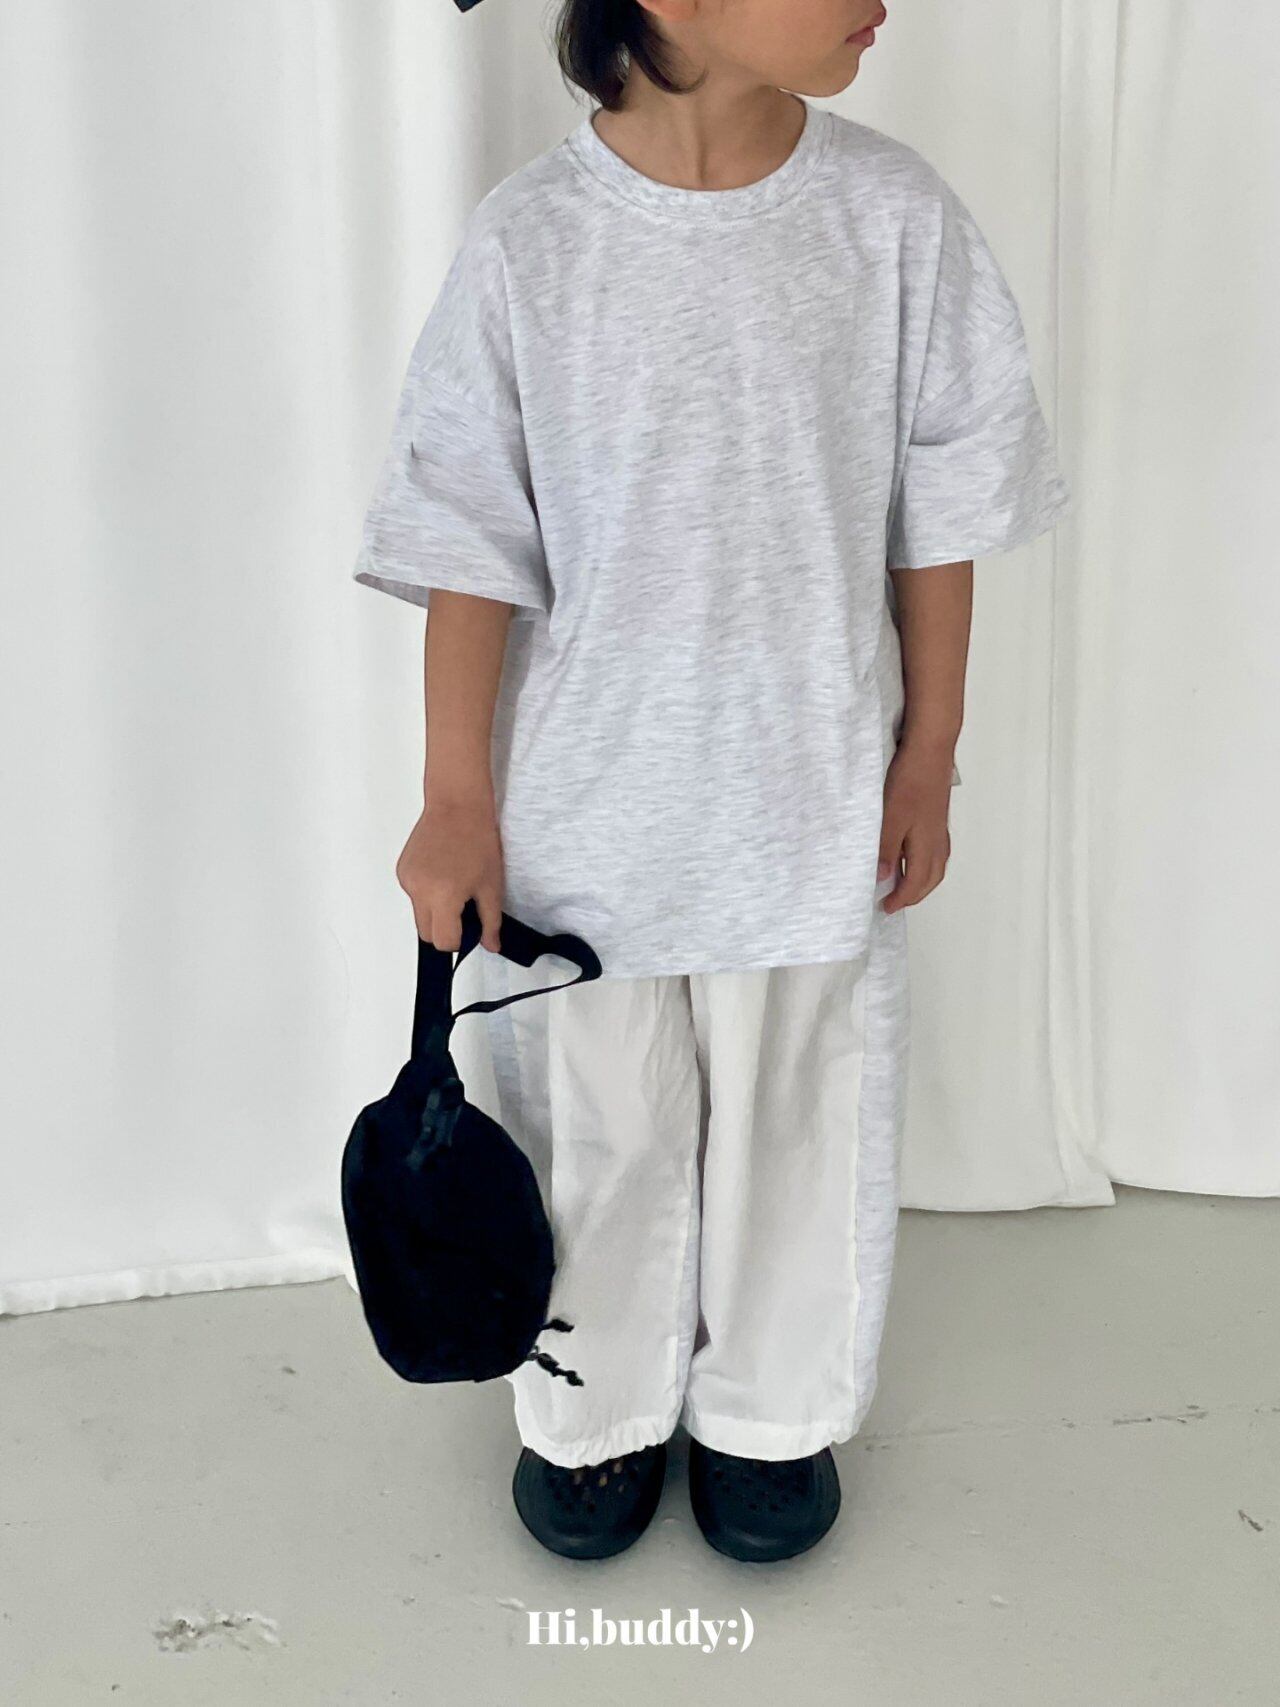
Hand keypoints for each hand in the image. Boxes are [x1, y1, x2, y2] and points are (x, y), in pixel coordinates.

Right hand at [396, 793, 504, 952]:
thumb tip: (492, 946)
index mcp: (442, 896)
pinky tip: (442, 874)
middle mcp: (418, 891)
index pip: (443, 941)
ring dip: (435, 911)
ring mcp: (406, 880)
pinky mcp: (401, 871)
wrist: (457, 805)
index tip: (469, 929)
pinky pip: (413, 896)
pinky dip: (427, 894)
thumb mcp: (492, 885)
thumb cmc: (477, 840)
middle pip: (426, 933)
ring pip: (419, 915)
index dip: (459, 940)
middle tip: (464, 908)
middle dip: (445, 929)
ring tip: (453, 885)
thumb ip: (490, 921)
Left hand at [878, 739, 953, 913]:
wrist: (930, 750)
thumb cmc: (910, 781)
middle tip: (895, 901)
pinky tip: (910, 855)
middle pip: (931, 879)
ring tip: (901, 883)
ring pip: (935, 865)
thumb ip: (885, 849)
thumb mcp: (890, 818)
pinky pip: (935, 850)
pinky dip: (924, 862)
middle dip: (914, 895)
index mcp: (926, 845)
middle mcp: (937, 840)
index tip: (885, 907)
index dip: (901, 899)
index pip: (915, 883)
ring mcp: (939, 828)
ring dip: (921, 880)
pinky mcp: (936, 816)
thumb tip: (883, 878)